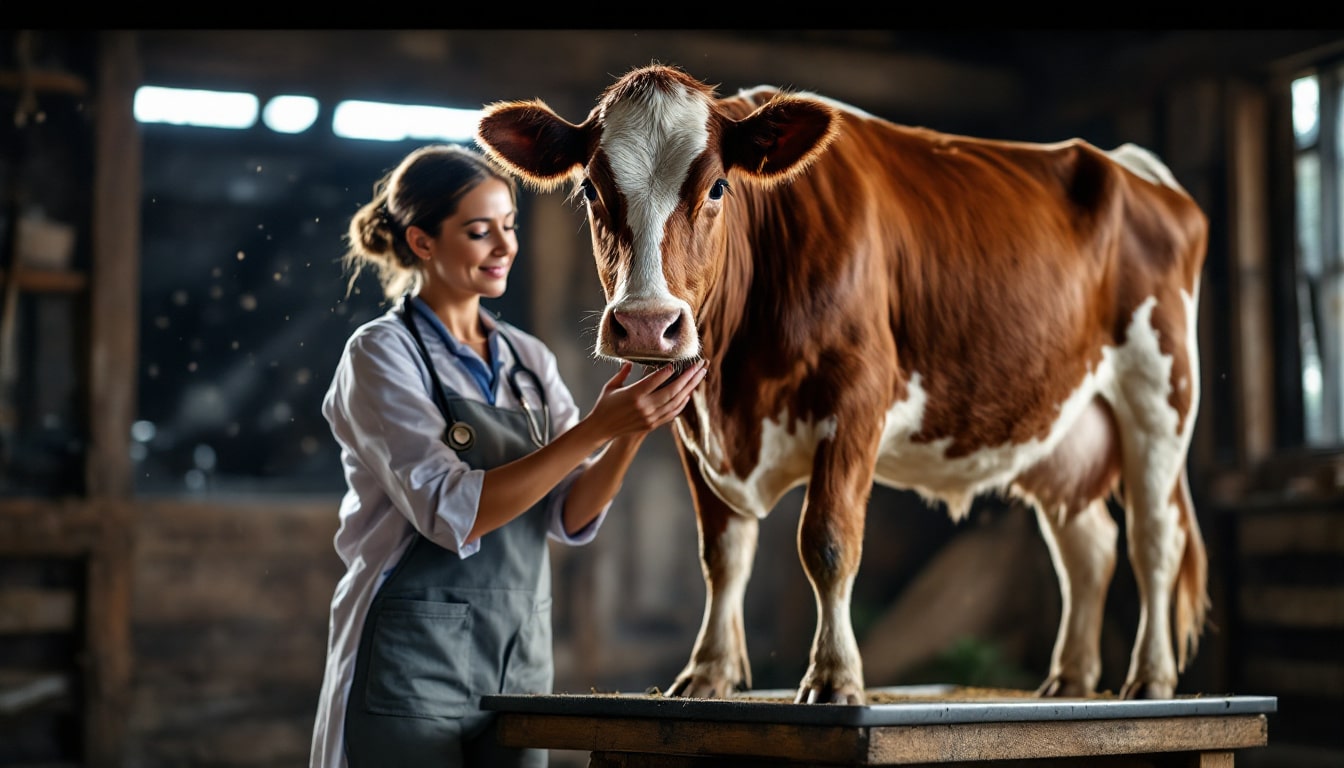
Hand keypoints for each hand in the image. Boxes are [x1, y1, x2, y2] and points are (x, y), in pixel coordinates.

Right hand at [586, 360, 706, 438]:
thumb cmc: (604, 404)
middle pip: (672, 390)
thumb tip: (630, 360)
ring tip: (700, 376)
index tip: (678, 362)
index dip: (668, 371)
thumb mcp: (611, 385)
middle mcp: (644, 406)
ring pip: (676, 402)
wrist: (601, 429)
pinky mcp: (652, 424)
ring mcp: (650, 417)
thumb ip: (623, 372)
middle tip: (700, 365)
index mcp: (633, 394)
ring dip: (690, 388)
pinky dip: (682, 403)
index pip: (656, 380)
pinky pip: (672, 413)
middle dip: (689, 377)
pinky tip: (688, 394)